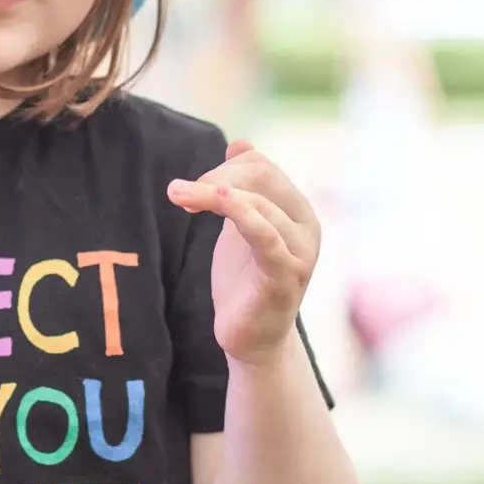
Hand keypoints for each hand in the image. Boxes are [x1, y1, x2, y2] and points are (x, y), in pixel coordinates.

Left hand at [168, 141, 321, 366]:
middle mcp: (307, 225)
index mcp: (297, 209)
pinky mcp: (286, 276)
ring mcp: (300, 251)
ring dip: (209, 193)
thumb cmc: (245, 281)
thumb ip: (244, 187)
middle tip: (178, 192)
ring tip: (176, 195)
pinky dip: (240, 212)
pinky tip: (213, 200)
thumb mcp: (240, 225)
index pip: (261, 165)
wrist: (251, 339)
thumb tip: (240, 143)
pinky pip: (264, 235)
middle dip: (214, 177)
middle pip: (261, 176)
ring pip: (259, 202)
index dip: (222, 168)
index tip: (189, 188)